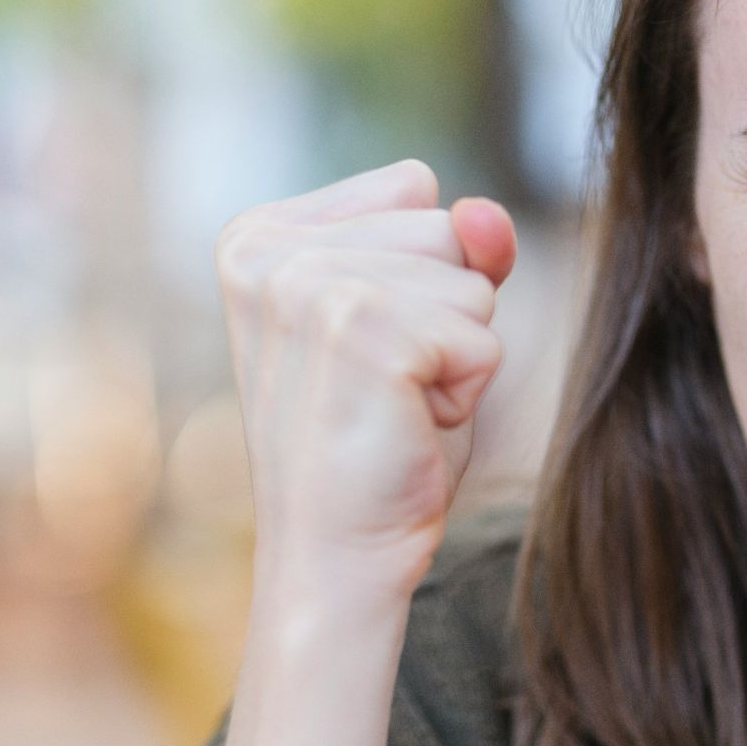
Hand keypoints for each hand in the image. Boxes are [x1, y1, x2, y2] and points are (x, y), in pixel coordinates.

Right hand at [214, 159, 516, 593]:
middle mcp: (269, 251)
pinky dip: (467, 391)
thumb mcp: (421, 318)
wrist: (337, 554)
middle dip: (445, 313)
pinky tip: (407, 425)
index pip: (415, 191)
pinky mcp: (361, 333)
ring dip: (457, 354)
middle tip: (384, 387)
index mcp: (260, 234)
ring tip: (391, 405)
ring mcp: (309, 289)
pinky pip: (484, 337)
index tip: (368, 347)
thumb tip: (486, 213)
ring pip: (473, 281)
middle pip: (447, 229)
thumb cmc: (378, 439)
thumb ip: (460, 246)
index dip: (425, 277)